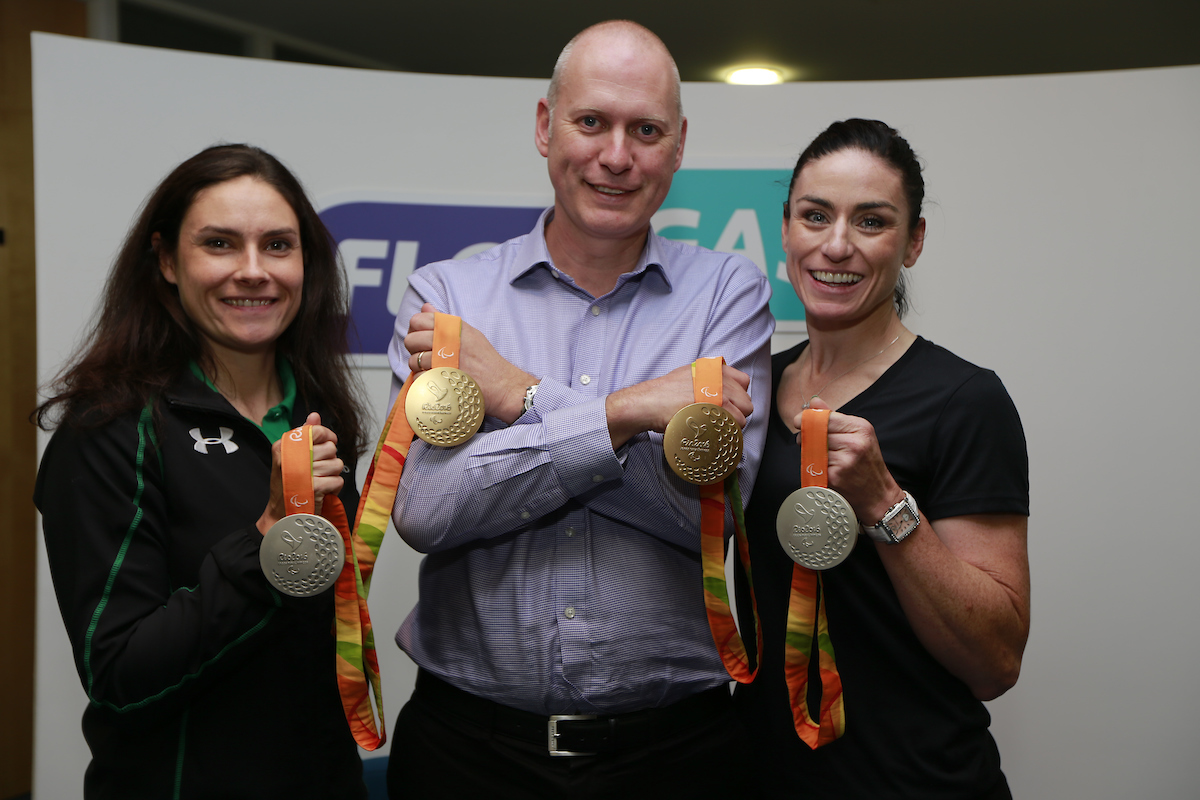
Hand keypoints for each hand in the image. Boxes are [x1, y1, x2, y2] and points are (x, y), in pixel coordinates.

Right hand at [256, 412, 344, 534]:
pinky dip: (334, 488)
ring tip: (318, 482)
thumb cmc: (288, 484)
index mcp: (283, 446)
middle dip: (329, 461)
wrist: (281, 515)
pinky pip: (338, 480)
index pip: (317, 431)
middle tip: (317, 471)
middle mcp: (291, 457)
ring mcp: (303, 472)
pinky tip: (322, 492)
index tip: (327, 445)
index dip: (328, 438)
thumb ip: (304, 435)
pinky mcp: (314, 487)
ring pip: (336, 464)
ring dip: (332, 475)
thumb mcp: (291, 457)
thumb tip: (314, 415)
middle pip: (330, 448)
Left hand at [403, 303, 534, 422]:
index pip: (418, 320)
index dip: (416, 330)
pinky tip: (434, 380)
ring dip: (418, 367)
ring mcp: (444, 360)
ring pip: (414, 360)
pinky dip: (423, 380)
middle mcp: (447, 341)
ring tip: (431, 369)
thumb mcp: (470, 334)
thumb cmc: (486, 360)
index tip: (422, 338)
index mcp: (452, 328)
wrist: (501, 384)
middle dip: (414, 349)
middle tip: (425, 355)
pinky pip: (419, 377)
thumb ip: (445, 321)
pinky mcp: (442, 379)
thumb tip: (425, 308)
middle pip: (411, 340)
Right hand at [607, 361, 752, 449]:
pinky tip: (715, 432)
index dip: (737, 396)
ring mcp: (721, 393)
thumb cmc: (664, 392)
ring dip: (733, 423)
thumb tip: (716, 387)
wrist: (650, 402)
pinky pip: (735, 424)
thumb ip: (706, 378)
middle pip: (746, 401)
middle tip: (720, 419)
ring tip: (715, 427)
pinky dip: (728, 431)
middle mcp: (721, 379)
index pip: (744, 382)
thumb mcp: (688, 374)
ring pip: (743, 414)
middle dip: (737, 412)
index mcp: (715, 369)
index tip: (728, 404)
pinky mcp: (718, 409)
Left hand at [798, 397, 901, 522]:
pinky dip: (813, 465)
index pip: (827, 417)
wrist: (878, 495)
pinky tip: (824, 468)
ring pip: (812, 448)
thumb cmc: (866, 463)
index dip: (808, 418)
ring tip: (819, 455)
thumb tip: (814, 402)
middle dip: (806, 435)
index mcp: (861, 428)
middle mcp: (855, 443)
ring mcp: (845, 460)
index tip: (799, 421)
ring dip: (808, 450)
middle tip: (805, 440)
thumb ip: (834, 418)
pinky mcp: (835, 476)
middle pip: (816, 431)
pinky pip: (813, 464)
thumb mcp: (858, 435)